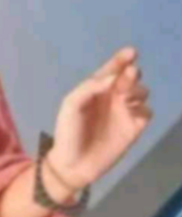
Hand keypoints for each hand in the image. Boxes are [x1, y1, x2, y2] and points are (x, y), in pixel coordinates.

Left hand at [48, 46, 153, 188]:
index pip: (113, 69)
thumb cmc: (68, 132)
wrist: (74, 164)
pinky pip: (146, 113)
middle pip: (131, 77)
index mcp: (97, 89)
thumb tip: (113, 77)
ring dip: (138, 90)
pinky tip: (132, 115)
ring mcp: (124, 112)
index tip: (130, 53)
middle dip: (131, 74)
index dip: (121, 59)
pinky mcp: (134, 128)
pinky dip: (143, 110)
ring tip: (126, 98)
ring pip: (142, 92)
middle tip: (126, 79)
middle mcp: (113, 97)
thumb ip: (89, 87)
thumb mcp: (71, 105)